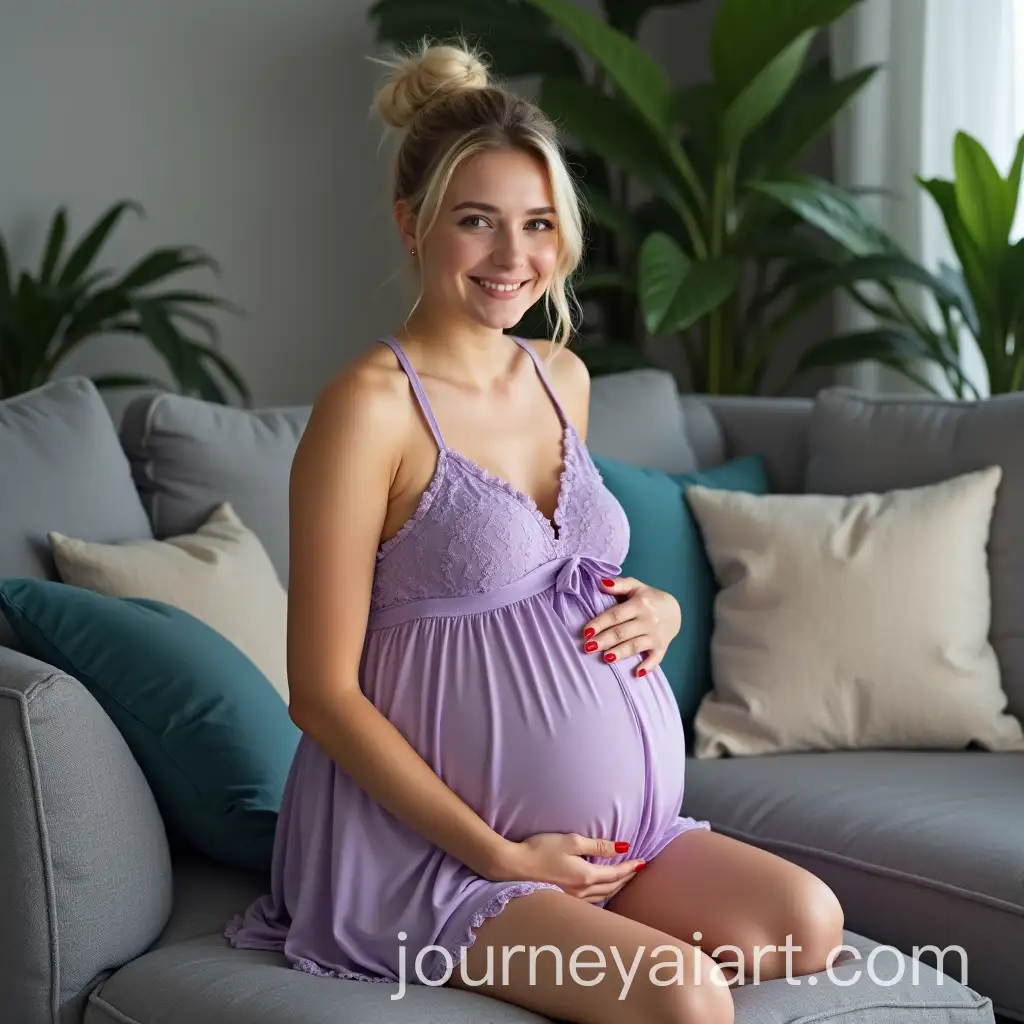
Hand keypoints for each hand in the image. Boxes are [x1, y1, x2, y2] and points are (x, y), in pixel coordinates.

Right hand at [499, 832, 646, 903]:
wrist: (513, 867)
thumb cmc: (540, 850)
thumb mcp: (570, 841)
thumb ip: (596, 845)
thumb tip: (621, 847)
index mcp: (587, 876)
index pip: (616, 874)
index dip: (631, 868)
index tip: (643, 863)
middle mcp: (583, 892)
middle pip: (612, 887)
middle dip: (627, 878)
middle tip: (638, 870)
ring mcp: (572, 899)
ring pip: (603, 897)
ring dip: (616, 888)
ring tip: (624, 880)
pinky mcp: (563, 901)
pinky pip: (592, 901)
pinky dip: (603, 895)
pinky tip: (601, 892)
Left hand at [582, 577, 680, 677]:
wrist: (675, 610)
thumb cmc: (648, 598)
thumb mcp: (635, 586)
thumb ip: (619, 584)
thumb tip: (600, 582)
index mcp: (639, 604)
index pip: (616, 615)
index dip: (600, 623)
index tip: (586, 632)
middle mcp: (647, 620)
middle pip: (622, 632)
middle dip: (604, 641)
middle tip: (588, 647)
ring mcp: (655, 635)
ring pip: (635, 646)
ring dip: (620, 653)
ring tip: (606, 658)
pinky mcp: (662, 647)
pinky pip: (655, 658)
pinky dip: (647, 666)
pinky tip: (636, 673)